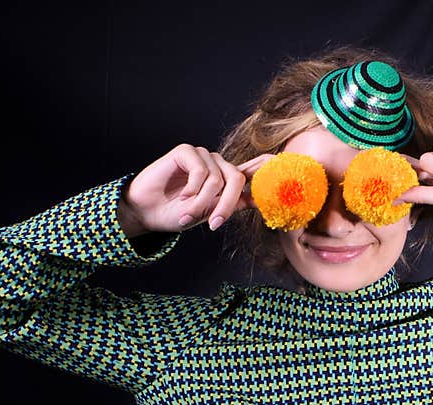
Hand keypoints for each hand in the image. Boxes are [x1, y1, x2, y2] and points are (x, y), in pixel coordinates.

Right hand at [120, 144, 274, 234]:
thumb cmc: (177, 213)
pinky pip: (201, 171)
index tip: (287, 166)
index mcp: (227, 178)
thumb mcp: (210, 212)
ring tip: (187, 214)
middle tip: (214, 224)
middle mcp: (218, 164)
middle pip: (237, 179)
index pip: (256, 166)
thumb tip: (260, 200)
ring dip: (203, 203)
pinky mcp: (186, 152)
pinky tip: (180, 196)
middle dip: (227, 205)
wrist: (146, 212)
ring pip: (217, 180)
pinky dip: (192, 189)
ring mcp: (203, 156)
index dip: (271, 165)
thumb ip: (233, 203)